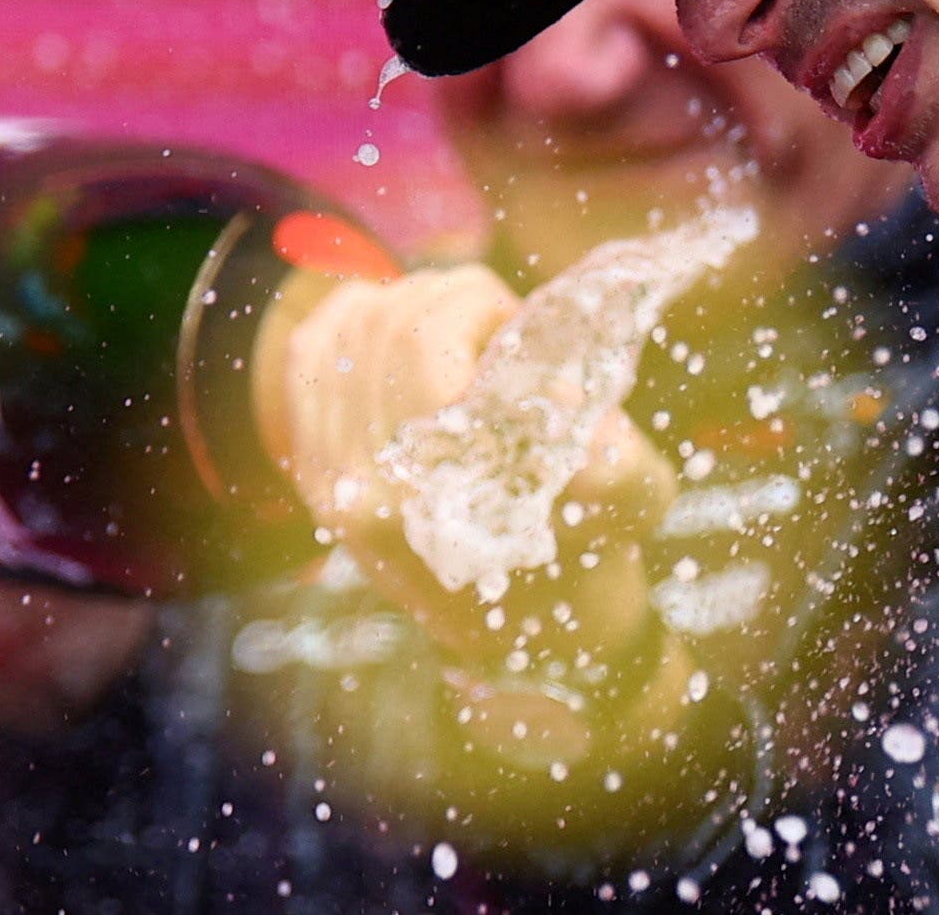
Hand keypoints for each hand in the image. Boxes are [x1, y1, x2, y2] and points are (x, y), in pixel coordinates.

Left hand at [252, 262, 685, 764]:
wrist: (529, 639)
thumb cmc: (591, 556)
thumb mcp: (629, 506)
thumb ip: (615, 460)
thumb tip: (567, 398)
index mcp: (432, 491)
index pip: (420, 344)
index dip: (476, 307)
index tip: (520, 322)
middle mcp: (364, 487)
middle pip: (383, 327)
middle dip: (449, 300)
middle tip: (498, 324)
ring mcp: (331, 482)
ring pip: (348, 333)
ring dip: (407, 307)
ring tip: (458, 334)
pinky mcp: (317, 474)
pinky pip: (308, 362)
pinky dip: (347, 322)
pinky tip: (390, 322)